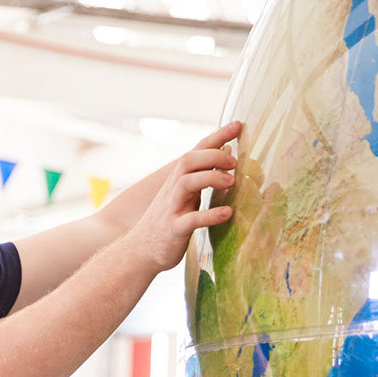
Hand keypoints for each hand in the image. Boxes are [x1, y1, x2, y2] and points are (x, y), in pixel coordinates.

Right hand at [118, 121, 241, 272]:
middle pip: (188, 161)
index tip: (238, 124)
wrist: (139, 250)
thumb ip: (201, 179)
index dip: (217, 137)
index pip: (197, 151)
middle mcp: (173, 190)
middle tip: (234, 161)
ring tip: (231, 181)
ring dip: (210, 178)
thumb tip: (226, 160)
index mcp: (179, 180)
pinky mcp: (173, 230)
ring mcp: (172, 209)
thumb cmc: (168, 221)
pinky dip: (209, 216)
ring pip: (186, 184)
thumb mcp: (184, 196)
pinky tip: (227, 213)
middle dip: (212, 155)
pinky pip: (190, 220)